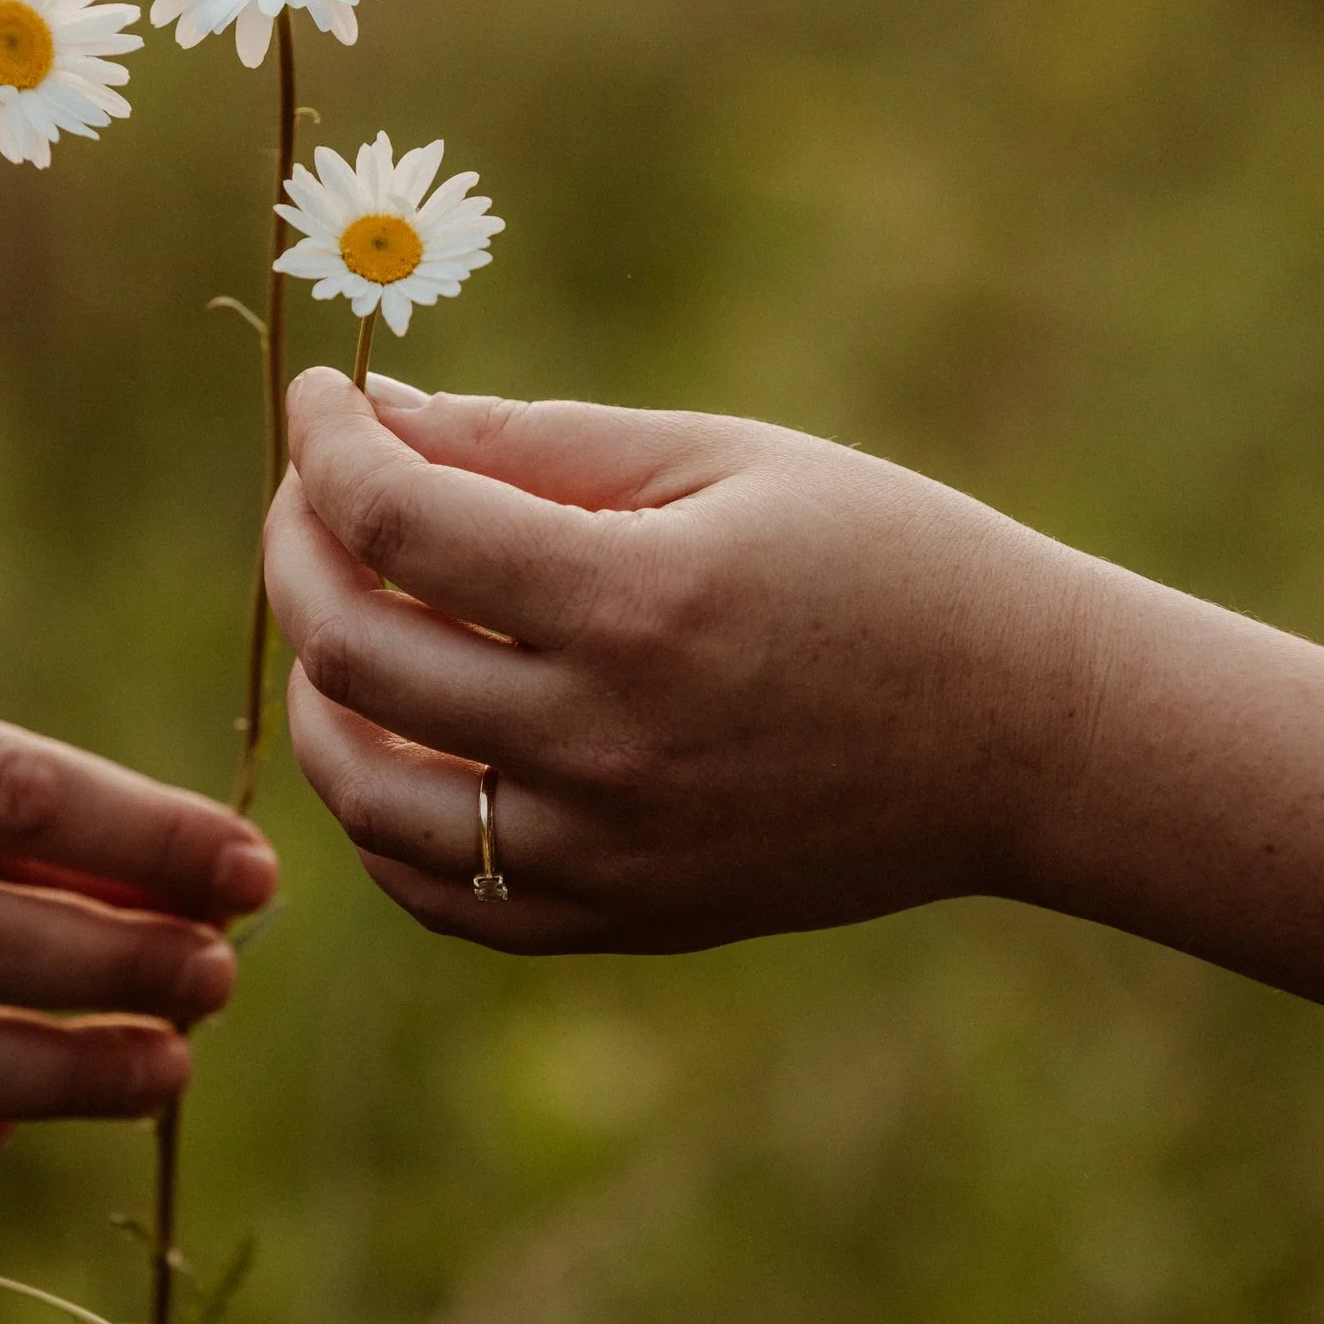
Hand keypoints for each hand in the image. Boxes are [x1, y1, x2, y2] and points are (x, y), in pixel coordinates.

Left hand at [265, 370, 1098, 954]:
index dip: (326, 448)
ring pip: (366, 792)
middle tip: (317, 497)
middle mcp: (605, 742)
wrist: (1026, 737)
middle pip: (354, 651)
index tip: (319, 406)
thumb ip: (535, 442)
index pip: (396, 521)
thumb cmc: (888, 563)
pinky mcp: (623, 916)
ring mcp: (607, 849)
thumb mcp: (723, 461)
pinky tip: (396, 738)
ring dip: (318, 689)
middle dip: (297, 549)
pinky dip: (381, 816)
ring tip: (346, 617)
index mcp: (637, 604)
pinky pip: (439, 894)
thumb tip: (379, 416)